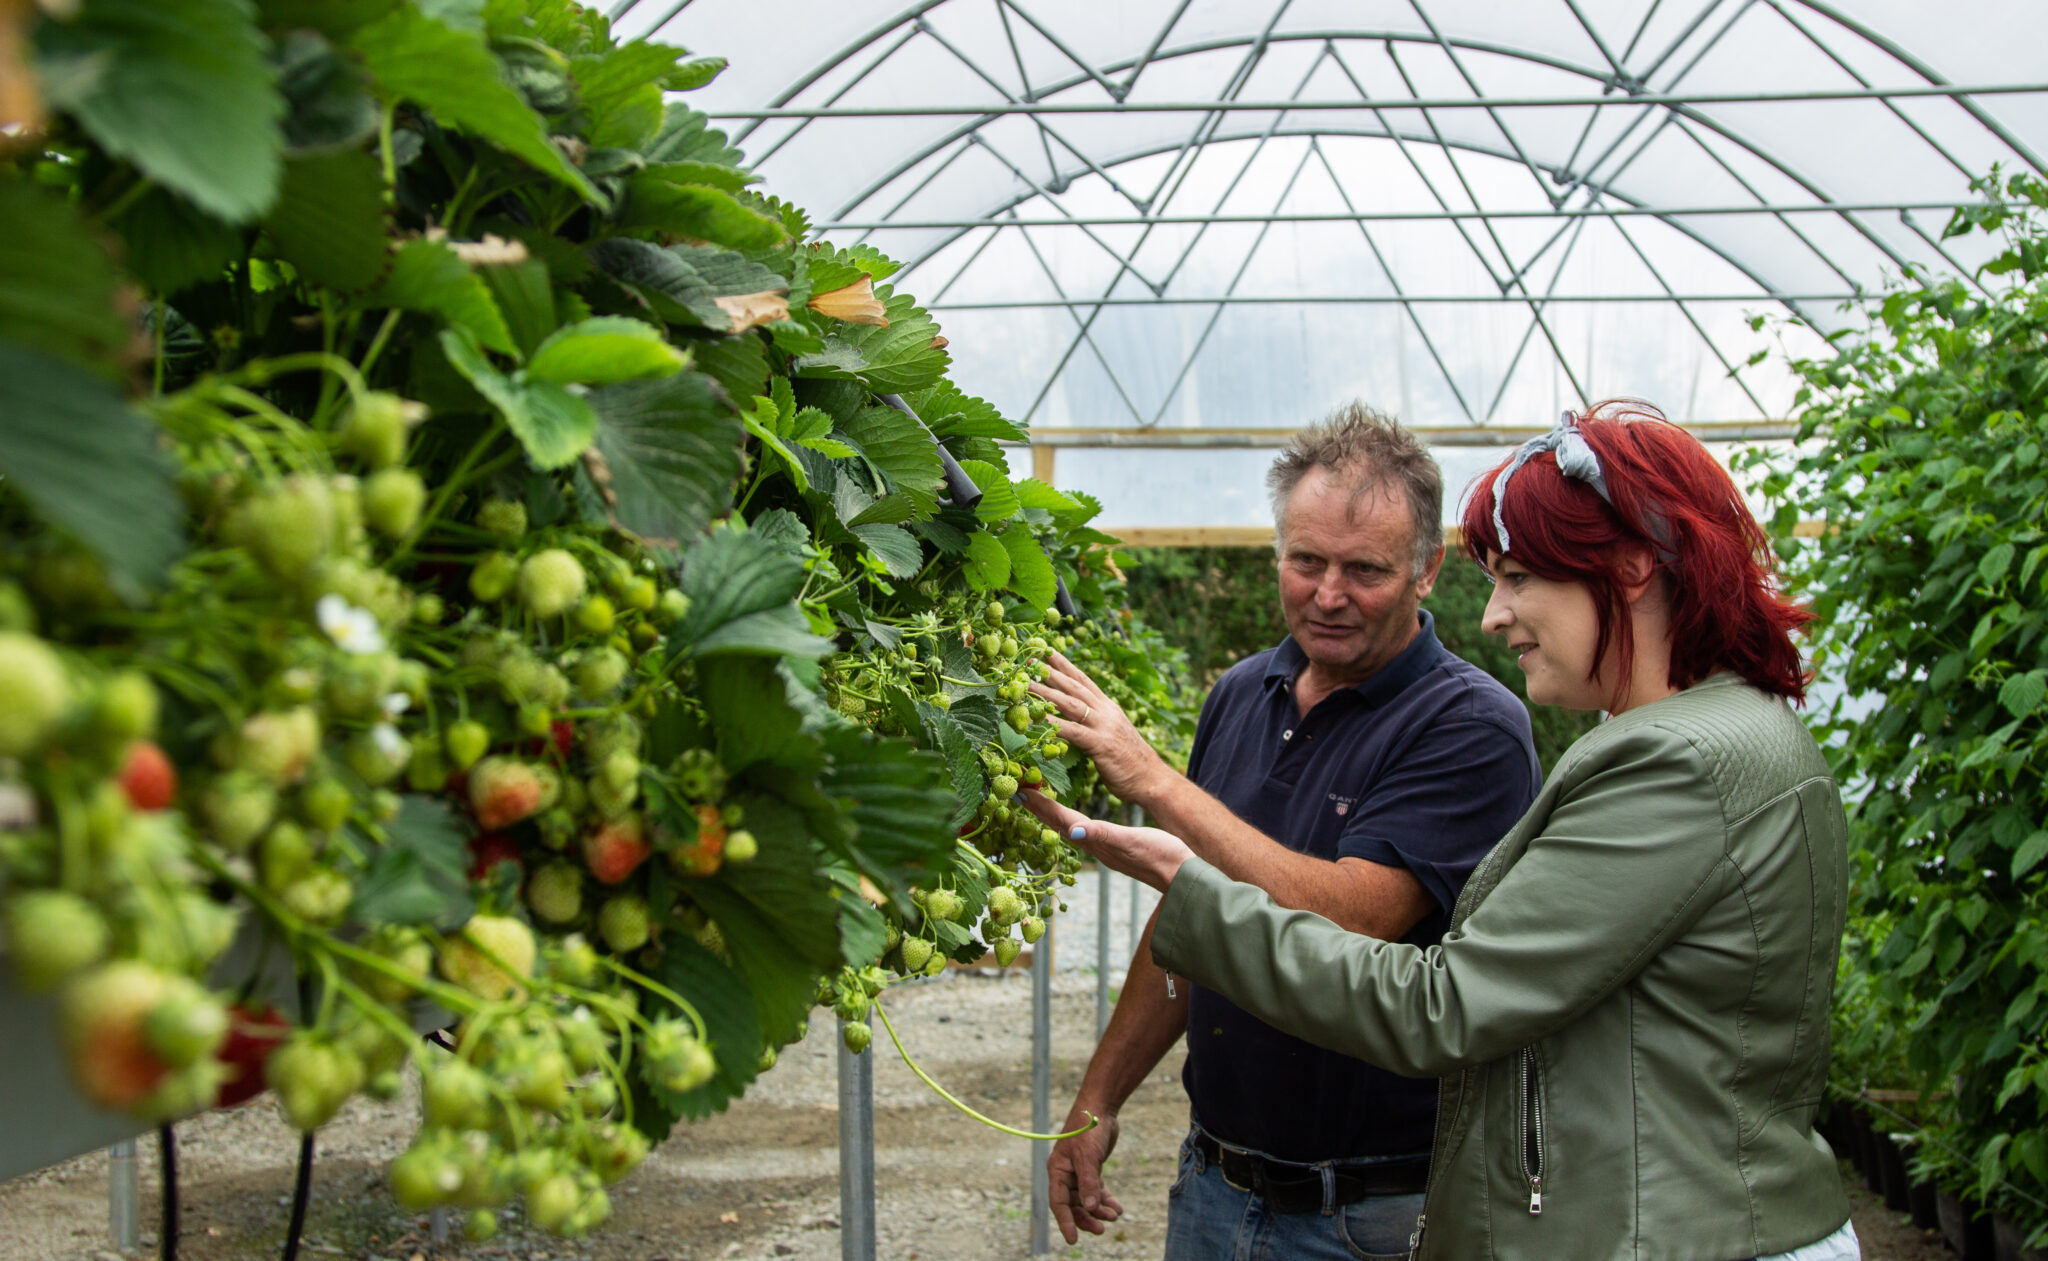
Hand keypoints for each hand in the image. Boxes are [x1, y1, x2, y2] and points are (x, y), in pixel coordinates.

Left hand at [1021, 791, 1192, 891]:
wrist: (1183, 876)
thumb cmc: (1162, 856)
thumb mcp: (1132, 841)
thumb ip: (1103, 835)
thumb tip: (1073, 831)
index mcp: (1096, 841)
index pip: (1061, 819)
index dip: (1040, 805)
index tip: (1020, 790)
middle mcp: (1094, 846)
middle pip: (1058, 824)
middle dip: (1038, 808)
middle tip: (1017, 791)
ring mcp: (1103, 849)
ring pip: (1068, 828)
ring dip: (1050, 814)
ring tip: (1037, 802)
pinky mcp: (1113, 849)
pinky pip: (1082, 831)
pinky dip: (1070, 820)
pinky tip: (1072, 819)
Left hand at [1032, 651, 1167, 803]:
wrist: (1151, 778)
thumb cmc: (1130, 761)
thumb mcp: (1111, 734)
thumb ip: (1095, 724)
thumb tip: (1076, 722)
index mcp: (1108, 707)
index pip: (1083, 680)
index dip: (1065, 665)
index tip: (1047, 652)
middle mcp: (1106, 711)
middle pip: (1074, 686)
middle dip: (1051, 672)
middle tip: (1030, 659)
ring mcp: (1104, 726)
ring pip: (1070, 704)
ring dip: (1046, 693)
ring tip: (1026, 685)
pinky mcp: (1101, 744)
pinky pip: (1073, 731)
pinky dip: (1054, 723)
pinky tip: (1038, 719)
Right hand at [1048, 1103, 1122, 1243]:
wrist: (1101, 1107)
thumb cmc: (1088, 1129)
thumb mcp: (1088, 1157)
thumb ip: (1089, 1183)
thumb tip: (1091, 1209)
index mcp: (1057, 1171)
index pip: (1058, 1203)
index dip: (1065, 1222)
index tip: (1073, 1240)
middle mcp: (1065, 1174)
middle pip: (1073, 1205)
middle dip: (1087, 1218)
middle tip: (1102, 1229)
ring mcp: (1079, 1172)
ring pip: (1086, 1199)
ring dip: (1099, 1210)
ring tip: (1115, 1216)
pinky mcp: (1092, 1169)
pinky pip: (1096, 1191)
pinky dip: (1106, 1200)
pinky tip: (1117, 1208)